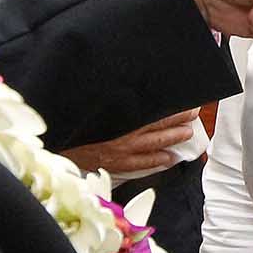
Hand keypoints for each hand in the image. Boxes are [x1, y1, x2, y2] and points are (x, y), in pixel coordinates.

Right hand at [59, 109, 200, 176]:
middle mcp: (125, 131)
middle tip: (195, 113)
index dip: (170, 105)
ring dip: (173, 138)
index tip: (185, 100)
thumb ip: (114, 101)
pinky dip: (157, 160)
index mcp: (122, 116)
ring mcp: (122, 149)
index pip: (153, 109)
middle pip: (158, 124)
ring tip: (188, 133)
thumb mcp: (95, 107)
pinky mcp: (116, 163)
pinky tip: (170, 158)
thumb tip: (130, 89)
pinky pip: (142, 163)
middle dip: (178, 119)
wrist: (57, 141)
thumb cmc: (76, 123)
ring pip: (154, 143)